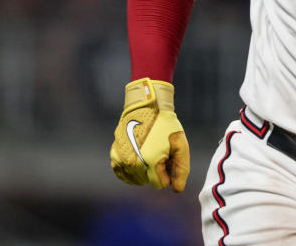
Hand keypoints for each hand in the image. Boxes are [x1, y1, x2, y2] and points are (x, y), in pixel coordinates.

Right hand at [110, 78, 189, 192]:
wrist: (147, 106)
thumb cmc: (166, 125)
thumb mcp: (180, 145)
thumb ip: (181, 169)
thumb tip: (177, 190)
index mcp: (150, 163)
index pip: (160, 184)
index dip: (167, 172)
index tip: (168, 157)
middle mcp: (133, 164)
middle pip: (148, 182)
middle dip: (156, 171)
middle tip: (160, 152)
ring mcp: (121, 160)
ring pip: (135, 179)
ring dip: (144, 170)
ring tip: (149, 151)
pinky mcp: (114, 155)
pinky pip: (121, 174)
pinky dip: (130, 172)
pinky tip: (138, 163)